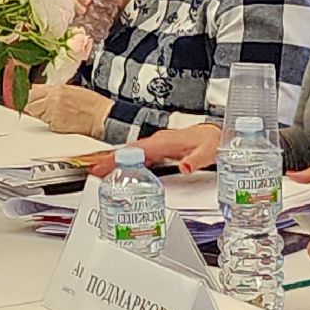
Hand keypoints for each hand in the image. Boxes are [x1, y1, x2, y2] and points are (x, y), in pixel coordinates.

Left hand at [24, 83, 112, 137]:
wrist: (103, 117)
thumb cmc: (92, 106)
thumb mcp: (71, 91)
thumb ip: (53, 93)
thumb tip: (39, 96)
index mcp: (57, 89)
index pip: (30, 90)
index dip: (23, 95)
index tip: (19, 96)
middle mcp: (52, 100)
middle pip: (28, 102)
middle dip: (29, 106)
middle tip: (37, 109)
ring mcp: (53, 114)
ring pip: (34, 114)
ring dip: (37, 116)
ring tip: (52, 117)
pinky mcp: (55, 126)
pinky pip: (44, 126)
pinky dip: (46, 126)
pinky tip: (58, 124)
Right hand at [87, 122, 221, 176]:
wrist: (215, 135)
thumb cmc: (210, 141)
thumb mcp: (207, 152)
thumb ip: (196, 160)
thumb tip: (185, 167)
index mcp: (165, 142)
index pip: (136, 150)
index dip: (118, 158)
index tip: (103, 166)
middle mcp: (158, 142)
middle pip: (128, 151)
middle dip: (110, 160)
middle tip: (94, 173)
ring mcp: (158, 145)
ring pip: (132, 153)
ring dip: (116, 162)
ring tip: (101, 174)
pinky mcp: (159, 150)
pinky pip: (139, 156)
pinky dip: (127, 163)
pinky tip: (122, 172)